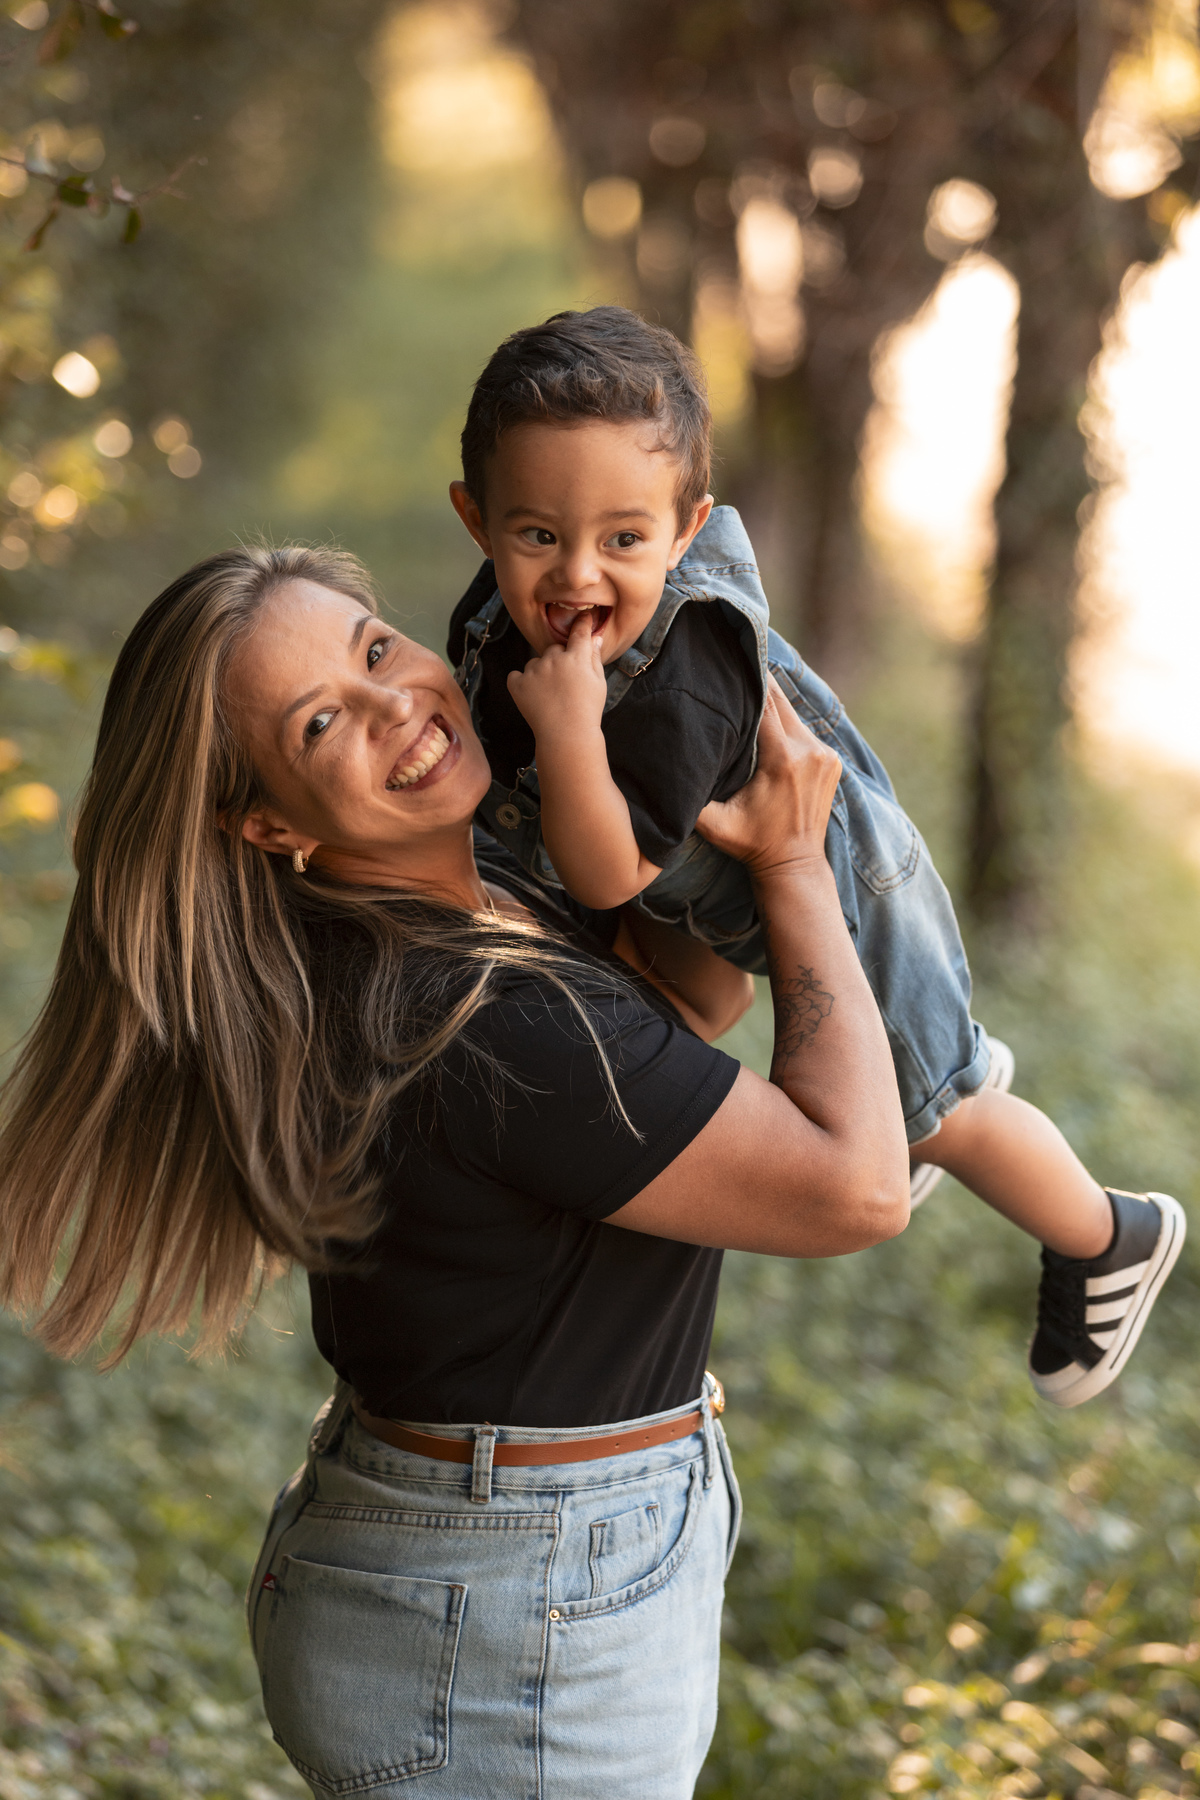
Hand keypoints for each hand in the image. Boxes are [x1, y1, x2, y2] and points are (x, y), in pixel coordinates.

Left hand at [507, 611, 607, 741]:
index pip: (579, 632)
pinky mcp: (517, 684)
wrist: (567, 736)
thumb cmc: (588, 711)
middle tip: (565, 683)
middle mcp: (553, 658)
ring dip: (540, 673)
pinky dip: (522, 684)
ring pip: (535, 663)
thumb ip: (594, 658)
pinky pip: (516, 676)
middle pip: (554, 649)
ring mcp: (533, 671)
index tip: (581, 619)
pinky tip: (533, 697)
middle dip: (559, 660)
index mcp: (576, 657)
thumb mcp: (599, 683)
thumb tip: (594, 637)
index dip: (581, 624)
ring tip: (550, 696)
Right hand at [696, 675, 840, 877]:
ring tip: (747, 692)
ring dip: (772, 706)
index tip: (727, 666)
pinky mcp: (832, 761)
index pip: (765, 704)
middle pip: (781, 702)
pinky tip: (768, 722)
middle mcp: (810, 751)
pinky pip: (805, 730)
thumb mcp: (715, 825)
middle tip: (733, 669)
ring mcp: (825, 755)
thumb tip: (664, 769)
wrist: (794, 864)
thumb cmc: (751, 844)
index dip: (746, 683)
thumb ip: (692, 797)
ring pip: (794, 715)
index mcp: (783, 760)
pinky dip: (787, 725)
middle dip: (758, 687)